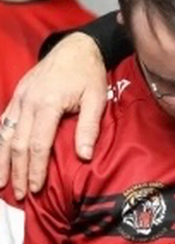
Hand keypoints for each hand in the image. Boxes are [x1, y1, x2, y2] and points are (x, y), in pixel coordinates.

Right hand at [0, 33, 107, 199]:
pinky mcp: (16, 95)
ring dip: (2, 161)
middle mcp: (28, 102)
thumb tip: (84, 156)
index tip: (37, 188)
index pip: (39, 144)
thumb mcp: (96, 98)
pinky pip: (3, 122)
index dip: (36, 169)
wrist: (76, 48)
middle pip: (18, 144)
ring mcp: (19, 98)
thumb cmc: (89, 74)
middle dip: (18, 172)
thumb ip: (88, 127)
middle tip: (20, 195)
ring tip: (3, 184)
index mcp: (48, 104)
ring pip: (4, 135)